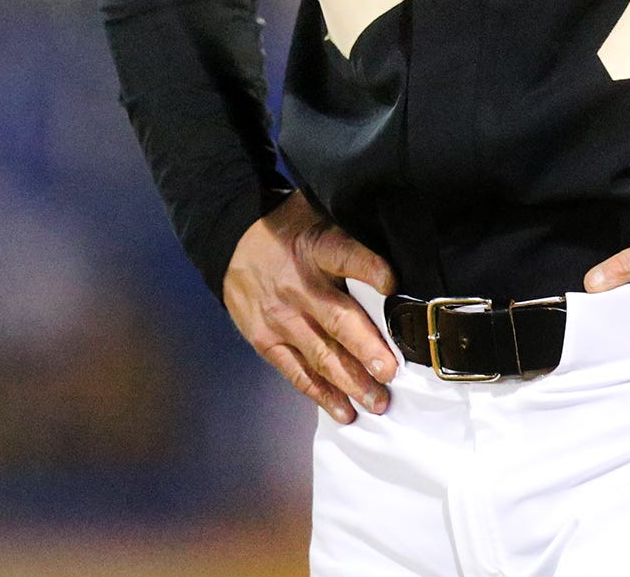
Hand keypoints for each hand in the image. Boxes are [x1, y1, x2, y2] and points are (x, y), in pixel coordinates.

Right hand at [223, 189, 400, 424]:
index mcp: (316, 248)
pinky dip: (321, 394)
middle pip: (336, 319)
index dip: (369, 269)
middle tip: (390, 372)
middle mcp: (299, 286)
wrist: (232, 240)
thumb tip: (396, 262)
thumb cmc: (290, 230)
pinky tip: (344, 411)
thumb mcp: (319, 218)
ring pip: (320, 354)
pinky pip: (296, 372)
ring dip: (351, 381)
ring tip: (377, 402)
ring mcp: (280, 318)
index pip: (345, 255)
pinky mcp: (266, 340)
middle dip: (365, 348)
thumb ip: (351, 240)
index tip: (392, 284)